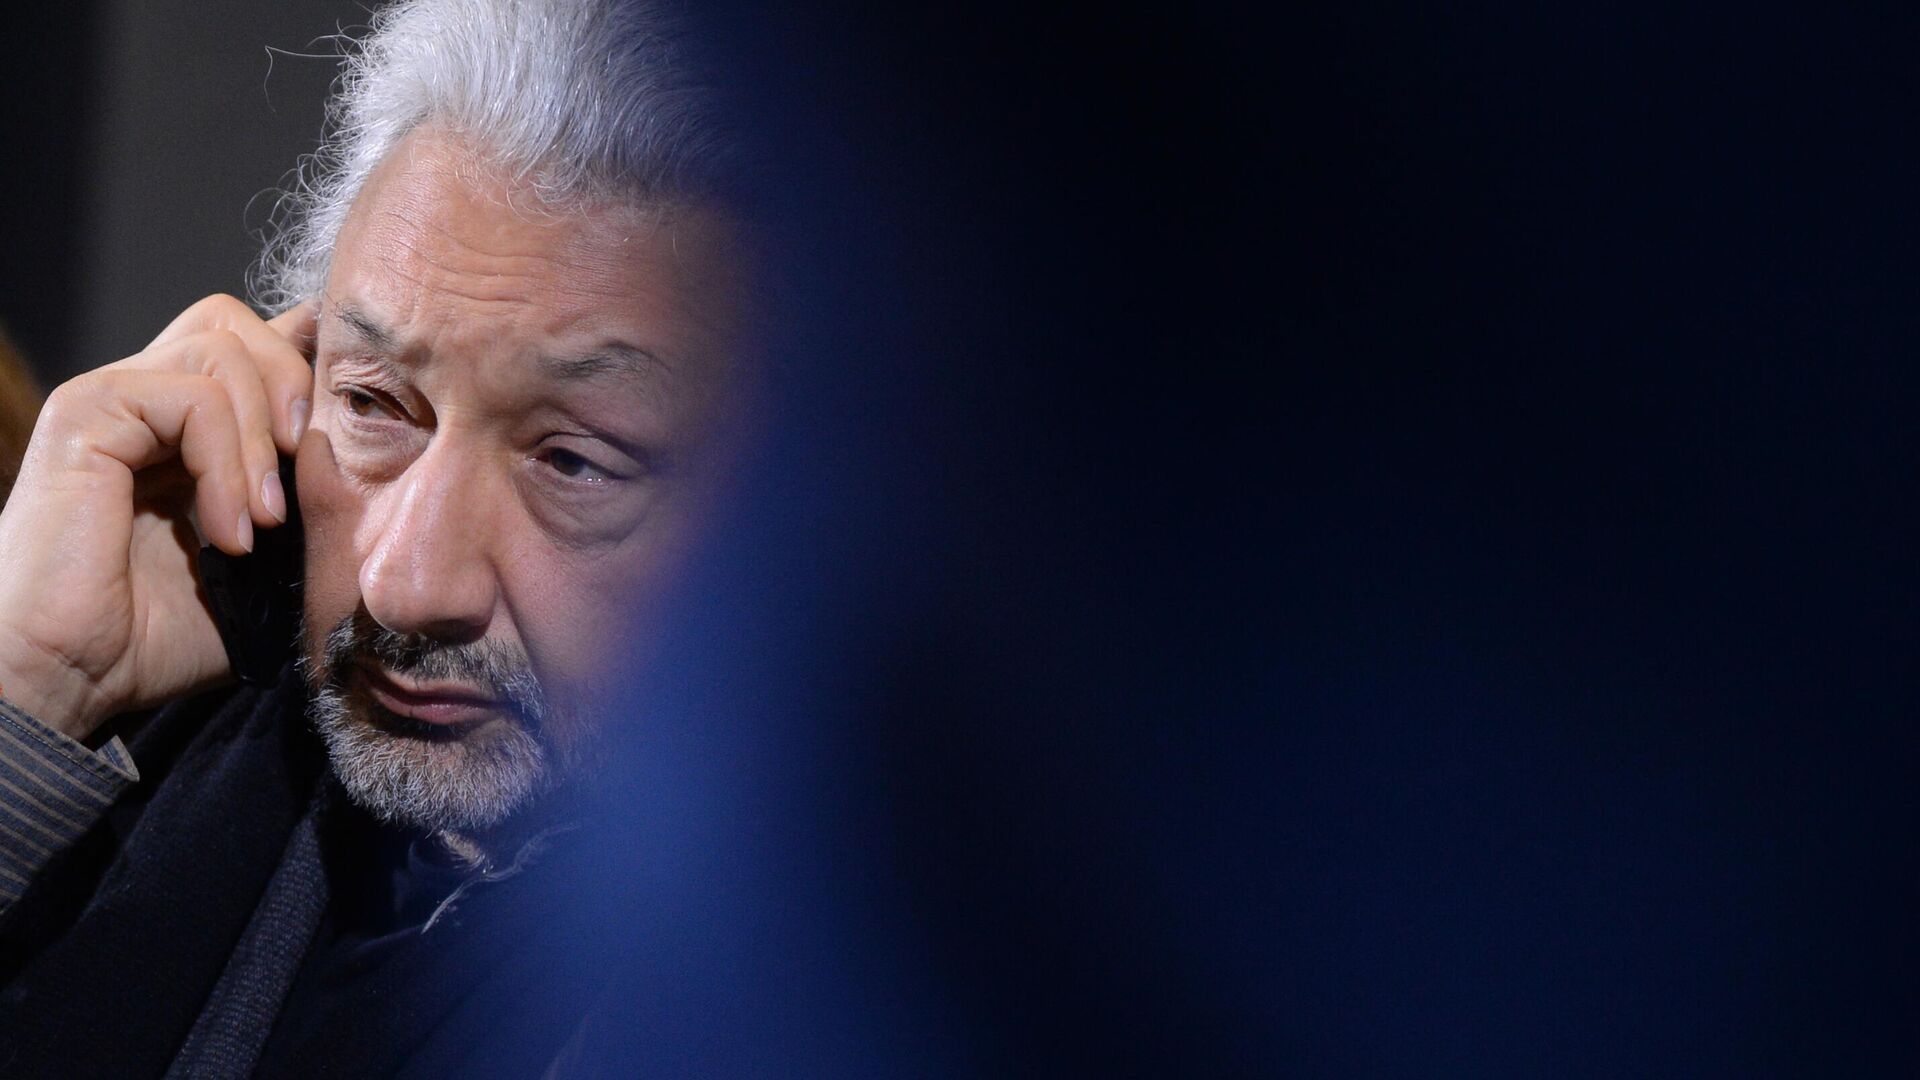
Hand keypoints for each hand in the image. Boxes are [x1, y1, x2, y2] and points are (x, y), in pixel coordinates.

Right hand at [0, 295, 314, 739]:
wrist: (69, 679)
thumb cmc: (156, 637)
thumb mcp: (268, 568)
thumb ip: (310, 509)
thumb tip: (386, 466)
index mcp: (187, 427)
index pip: (259, 343)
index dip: (314, 364)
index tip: (355, 427)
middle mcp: (148, 398)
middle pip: (241, 322)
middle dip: (296, 384)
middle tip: (306, 475)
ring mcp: (114, 398)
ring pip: (224, 345)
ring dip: (264, 437)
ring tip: (264, 522)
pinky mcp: (87, 413)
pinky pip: (190, 394)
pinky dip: (227, 460)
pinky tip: (229, 531)